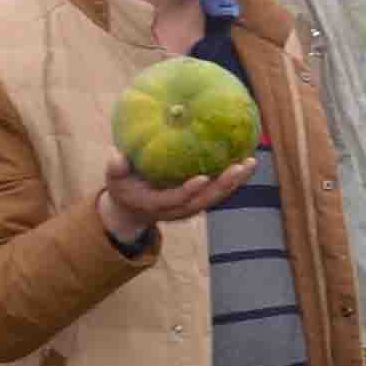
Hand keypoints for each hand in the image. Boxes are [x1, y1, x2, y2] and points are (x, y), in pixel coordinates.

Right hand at [99, 153, 258, 246]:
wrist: (133, 209)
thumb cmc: (123, 189)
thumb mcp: (114, 180)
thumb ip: (115, 168)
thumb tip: (117, 155)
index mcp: (157, 205)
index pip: (176, 200)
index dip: (189, 191)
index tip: (203, 178)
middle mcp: (179, 209)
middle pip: (206, 200)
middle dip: (225, 185)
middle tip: (241, 166)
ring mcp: (191, 207)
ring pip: (217, 196)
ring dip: (236, 181)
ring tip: (251, 162)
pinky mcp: (200, 201)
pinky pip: (220, 190)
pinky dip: (234, 178)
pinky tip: (247, 159)